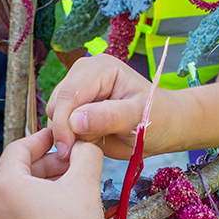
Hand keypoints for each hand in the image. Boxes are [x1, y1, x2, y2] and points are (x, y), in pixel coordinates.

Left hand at [0, 129, 112, 218]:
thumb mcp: (85, 181)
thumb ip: (84, 151)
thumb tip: (82, 142)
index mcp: (2, 185)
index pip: (19, 148)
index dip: (43, 138)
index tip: (62, 135)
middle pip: (16, 170)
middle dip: (46, 162)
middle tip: (74, 161)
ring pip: (17, 191)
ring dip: (43, 181)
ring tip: (72, 182)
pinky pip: (16, 210)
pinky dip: (35, 201)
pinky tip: (62, 204)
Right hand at [47, 55, 179, 160]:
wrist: (164, 127)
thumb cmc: (158, 118)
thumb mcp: (139, 118)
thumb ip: (109, 117)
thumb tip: (75, 121)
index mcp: (99, 68)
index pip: (68, 94)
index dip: (63, 123)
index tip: (68, 149)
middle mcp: (83, 75)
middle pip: (56, 105)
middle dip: (65, 131)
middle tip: (85, 150)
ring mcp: (77, 92)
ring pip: (54, 118)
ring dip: (68, 137)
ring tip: (94, 145)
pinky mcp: (74, 109)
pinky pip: (59, 127)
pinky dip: (69, 140)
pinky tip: (89, 144)